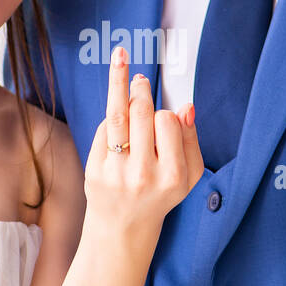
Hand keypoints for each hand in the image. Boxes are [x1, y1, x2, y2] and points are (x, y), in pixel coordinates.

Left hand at [84, 46, 203, 236]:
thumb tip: (186, 107)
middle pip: (141, 113)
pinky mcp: (94, 171)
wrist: (125, 227)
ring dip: (119, 81)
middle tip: (140, 78)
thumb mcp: (189, 175)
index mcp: (172, 176)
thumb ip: (191, 140)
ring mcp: (116, 173)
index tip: (163, 115)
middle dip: (141, 89)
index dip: (165, 113)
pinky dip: (111, 118)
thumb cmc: (161, 194)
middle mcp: (143, 175)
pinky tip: (116, 116)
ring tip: (121, 58)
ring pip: (117, 115)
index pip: (167, 122)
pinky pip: (103, 131)